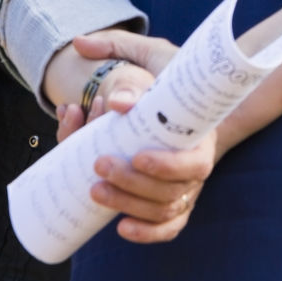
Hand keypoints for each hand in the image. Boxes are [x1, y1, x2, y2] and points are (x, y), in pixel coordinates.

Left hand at [56, 30, 212, 243]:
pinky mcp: (175, 202)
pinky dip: (148, 234)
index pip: (194, 162)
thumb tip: (80, 46)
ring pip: (164, 210)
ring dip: (130, 205)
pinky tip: (120, 228)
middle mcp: (198, 166)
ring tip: (95, 190)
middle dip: (133, 184)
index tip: (136, 156)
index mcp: (200, 134)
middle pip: (172, 191)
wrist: (190, 106)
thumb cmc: (170, 79)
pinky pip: (169, 227)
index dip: (166, 166)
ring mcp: (187, 187)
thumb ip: (118, 47)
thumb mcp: (152, 56)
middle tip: (99, 165)